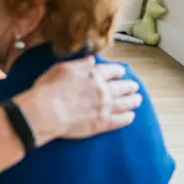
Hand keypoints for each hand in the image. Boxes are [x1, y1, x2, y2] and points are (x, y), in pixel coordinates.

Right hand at [15, 56, 141, 145]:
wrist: (46, 112)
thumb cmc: (48, 89)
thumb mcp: (61, 69)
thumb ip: (79, 64)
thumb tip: (92, 60)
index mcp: (93, 75)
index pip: (111, 70)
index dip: (117, 71)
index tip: (121, 72)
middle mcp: (103, 90)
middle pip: (121, 87)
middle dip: (129, 86)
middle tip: (134, 86)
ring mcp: (104, 107)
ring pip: (125, 103)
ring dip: (133, 101)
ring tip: (138, 100)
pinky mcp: (102, 124)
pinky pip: (120, 120)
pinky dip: (127, 118)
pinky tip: (131, 117)